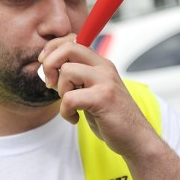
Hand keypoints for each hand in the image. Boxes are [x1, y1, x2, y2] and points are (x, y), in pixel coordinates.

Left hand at [38, 34, 157, 158]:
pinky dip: (66, 112)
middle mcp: (104, 67)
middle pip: (68, 48)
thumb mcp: (92, 91)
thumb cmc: (110, 117)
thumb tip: (47, 67)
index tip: (45, 64)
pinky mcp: (103, 98)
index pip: (72, 40)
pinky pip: (69, 98)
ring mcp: (105, 81)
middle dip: (50, 65)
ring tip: (71, 105)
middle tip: (50, 84)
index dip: (52, 49)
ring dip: (61, 91)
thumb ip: (76, 78)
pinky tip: (75, 119)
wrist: (135, 139)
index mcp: (100, 63)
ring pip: (67, 71)